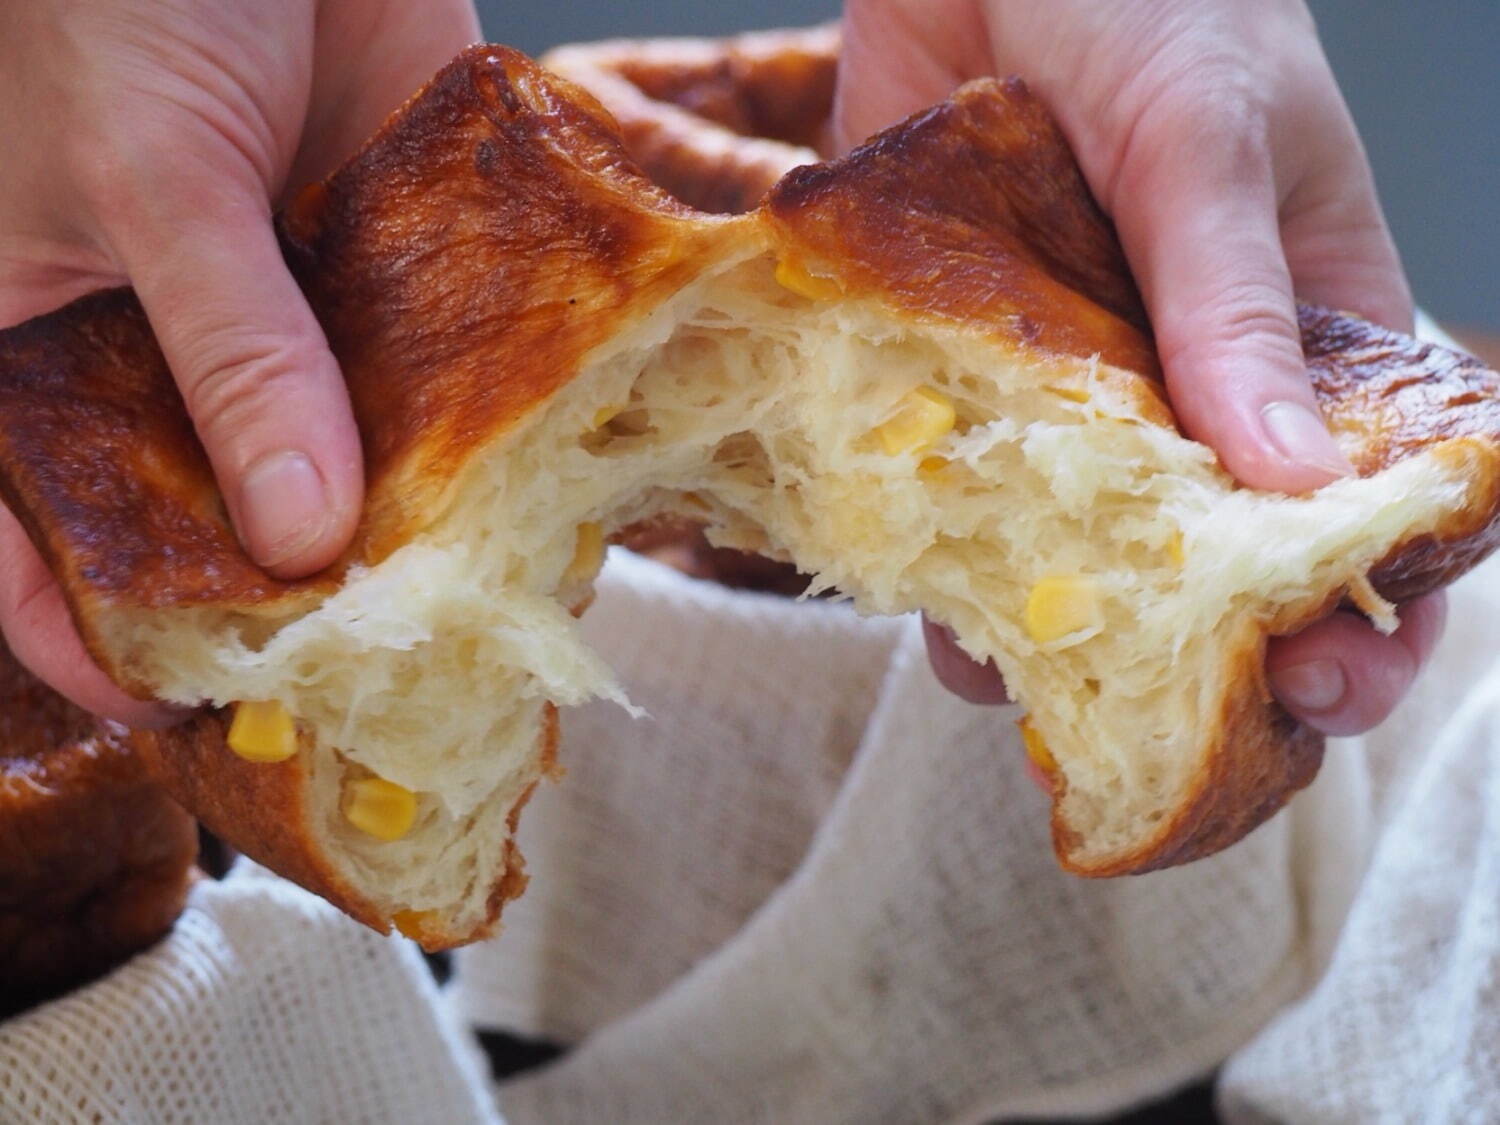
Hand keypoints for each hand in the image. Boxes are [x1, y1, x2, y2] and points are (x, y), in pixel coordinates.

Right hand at [0, 0, 479, 722]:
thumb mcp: (154, 177)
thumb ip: (232, 352)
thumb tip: (303, 534)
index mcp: (43, 345)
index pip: (34, 537)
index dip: (90, 634)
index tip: (177, 710)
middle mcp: (170, 352)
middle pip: (216, 519)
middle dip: (288, 601)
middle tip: (369, 682)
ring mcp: (292, 317)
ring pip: (344, 459)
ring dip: (407, 531)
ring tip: (475, 617)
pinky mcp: (394, 266)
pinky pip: (439, 369)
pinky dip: (483, 427)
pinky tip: (540, 492)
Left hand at [839, 0, 1439, 735]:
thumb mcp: (1212, 141)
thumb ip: (1240, 306)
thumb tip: (1291, 481)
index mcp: (1305, 332)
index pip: (1368, 499)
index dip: (1372, 602)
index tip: (1338, 680)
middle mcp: (1188, 383)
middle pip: (1221, 557)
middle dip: (1219, 657)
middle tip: (1195, 732)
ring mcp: (1069, 391)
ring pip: (1081, 548)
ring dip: (1067, 632)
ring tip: (1044, 696)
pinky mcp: (959, 374)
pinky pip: (958, 492)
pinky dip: (947, 561)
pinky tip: (936, 618)